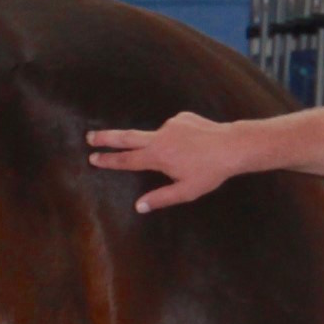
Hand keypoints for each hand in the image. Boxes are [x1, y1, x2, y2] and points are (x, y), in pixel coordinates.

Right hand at [85, 112, 253, 211]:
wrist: (232, 145)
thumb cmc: (210, 172)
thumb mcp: (185, 192)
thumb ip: (160, 198)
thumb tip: (139, 206)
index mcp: (157, 157)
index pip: (126, 160)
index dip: (108, 160)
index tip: (93, 157)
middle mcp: (159, 137)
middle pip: (127, 137)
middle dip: (107, 138)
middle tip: (90, 136)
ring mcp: (170, 124)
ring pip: (158, 136)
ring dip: (165, 146)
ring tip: (188, 158)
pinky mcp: (182, 117)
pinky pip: (174, 129)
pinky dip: (179, 138)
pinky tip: (195, 147)